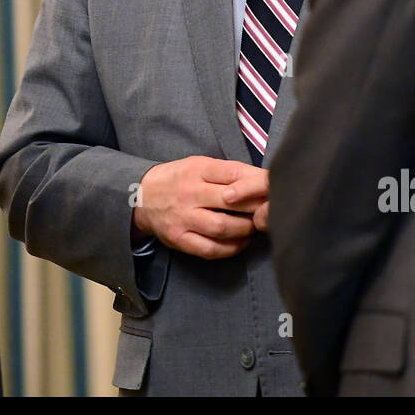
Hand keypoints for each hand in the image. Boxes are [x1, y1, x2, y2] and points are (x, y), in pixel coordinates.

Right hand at [133, 156, 268, 258]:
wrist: (142, 196)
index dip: (258, 183)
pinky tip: (240, 242)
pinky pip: (210, 249)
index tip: (272, 190)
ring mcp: (183, 217)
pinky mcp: (178, 238)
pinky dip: (230, 248)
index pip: (234, 174)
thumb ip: (229, 172)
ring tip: (254, 227)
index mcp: (197, 169)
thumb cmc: (180, 179)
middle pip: (232, 201)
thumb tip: (264, 180)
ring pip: (223, 227)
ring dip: (245, 229)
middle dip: (257, 208)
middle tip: (270, 211)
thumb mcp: (200, 165)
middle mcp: (190, 193)